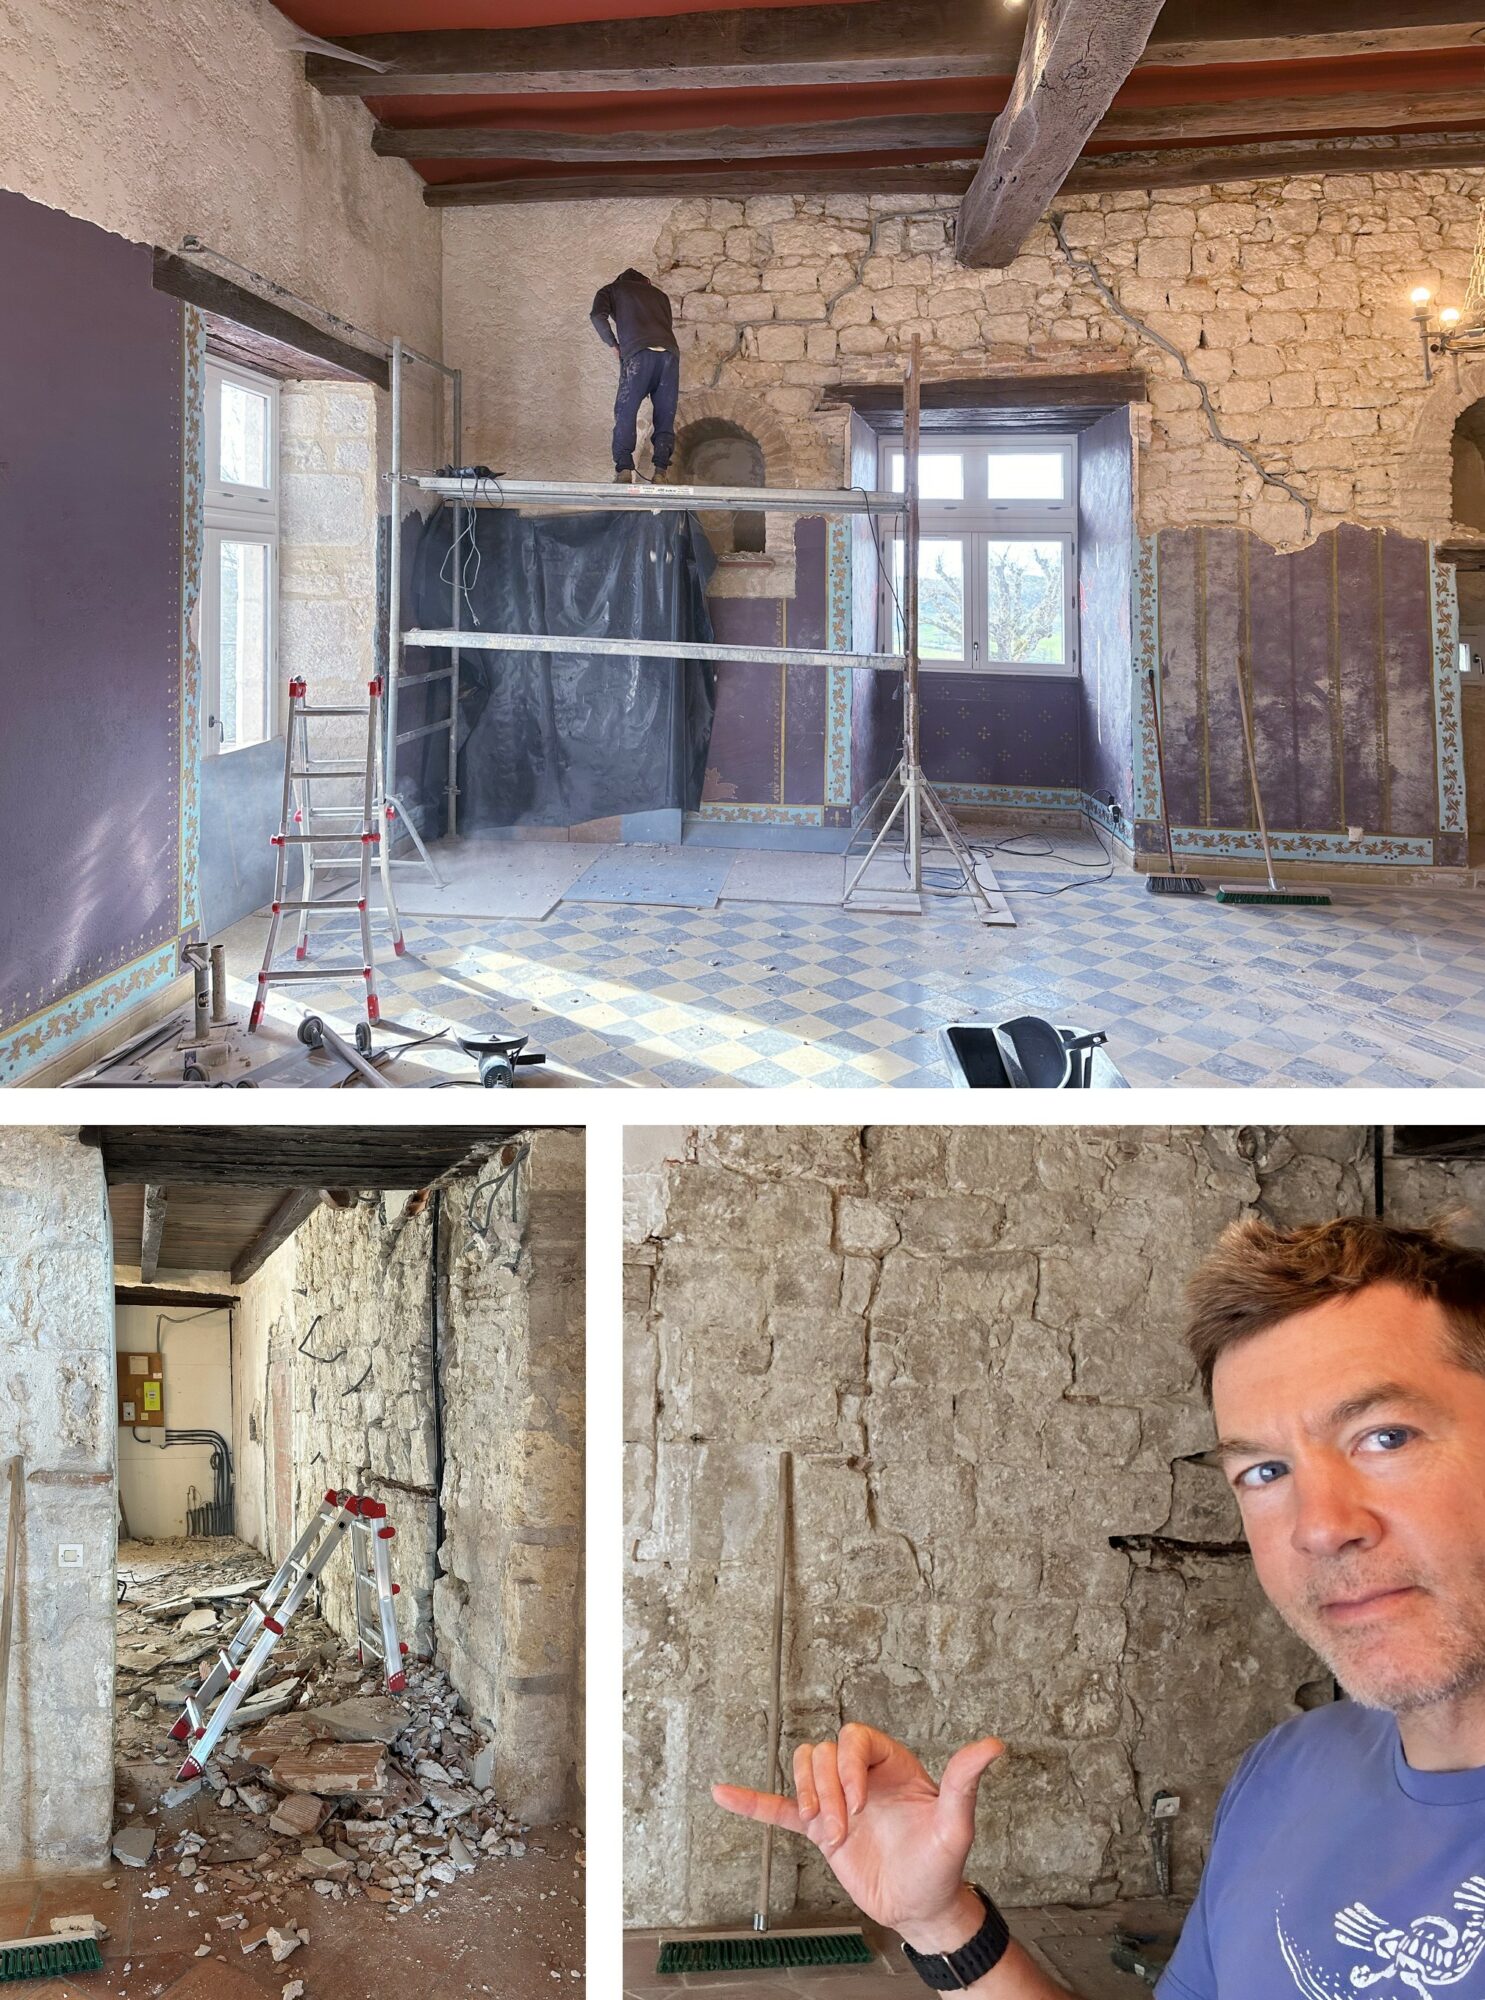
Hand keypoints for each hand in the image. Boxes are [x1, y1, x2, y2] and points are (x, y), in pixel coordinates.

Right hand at [713, 1724, 1004, 1946]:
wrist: (920, 1909)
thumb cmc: (942, 1866)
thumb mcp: (955, 1825)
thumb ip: (964, 1782)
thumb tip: (993, 1746)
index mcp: (891, 1764)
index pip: (855, 1739)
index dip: (848, 1765)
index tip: (859, 1803)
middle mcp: (861, 1776)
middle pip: (823, 1752)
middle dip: (827, 1788)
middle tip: (842, 1828)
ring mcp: (838, 1801)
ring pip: (804, 1769)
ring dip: (806, 1795)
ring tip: (824, 1829)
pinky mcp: (821, 1830)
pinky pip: (781, 1810)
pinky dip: (753, 1803)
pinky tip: (725, 1794)